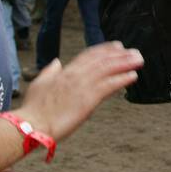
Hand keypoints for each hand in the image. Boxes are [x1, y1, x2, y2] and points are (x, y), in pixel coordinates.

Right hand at [13, 41, 141, 142]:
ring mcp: (82, 86)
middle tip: (134, 52)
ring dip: (125, 63)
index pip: (88, 56)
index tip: (117, 46)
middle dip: (119, 55)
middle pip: (101, 60)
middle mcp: (75, 75)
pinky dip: (122, 79)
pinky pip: (109, 86)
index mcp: (64, 72)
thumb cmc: (33, 109)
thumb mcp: (38, 84)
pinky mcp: (87, 100)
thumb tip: (56, 62)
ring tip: (139, 60)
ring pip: (107, 70)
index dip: (104, 50)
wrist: (31, 124)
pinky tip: (133, 76)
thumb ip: (50, 72)